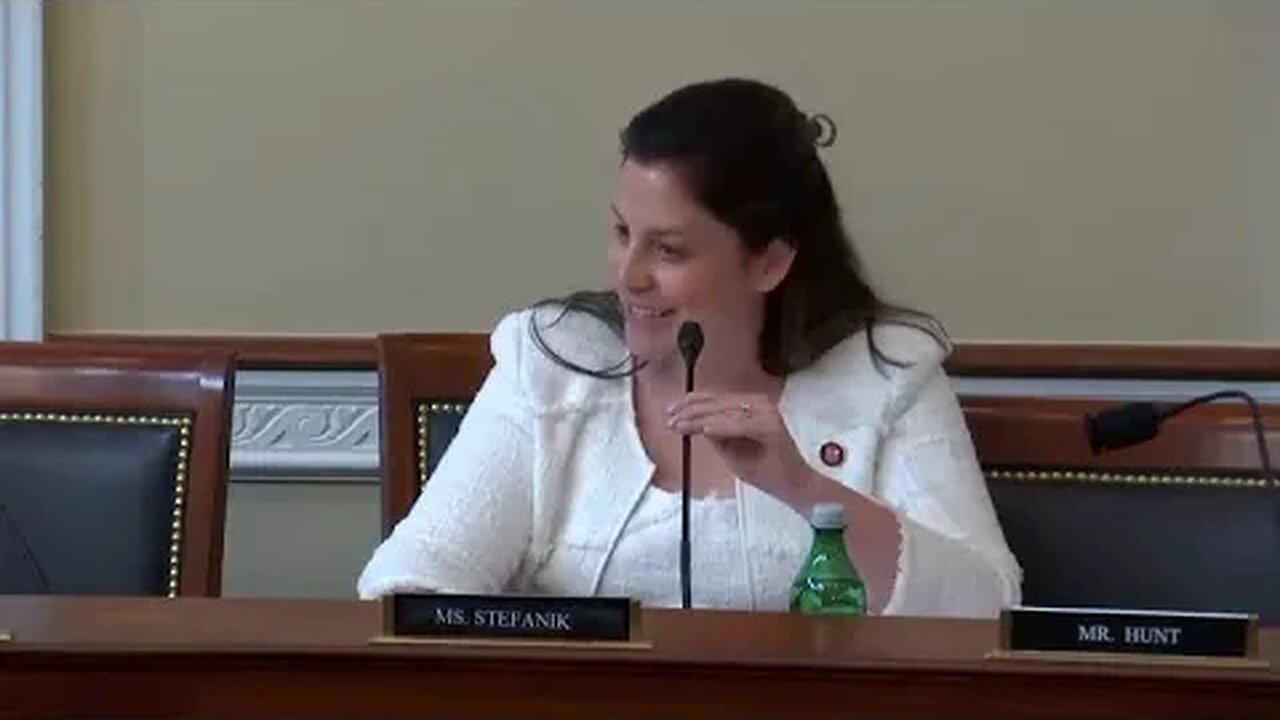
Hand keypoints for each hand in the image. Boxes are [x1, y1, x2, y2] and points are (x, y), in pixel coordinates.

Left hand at [667, 391, 815, 505]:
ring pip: (725, 411)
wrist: (795, 487)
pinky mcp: (771, 428)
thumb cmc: (767, 470)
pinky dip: (722, 427)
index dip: (691, 404)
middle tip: (669, 419)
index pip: (715, 399)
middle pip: (717, 402)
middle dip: (689, 410)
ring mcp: (767, 414)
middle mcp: (759, 405)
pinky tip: (705, 430)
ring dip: (699, 418)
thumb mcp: (732, 451)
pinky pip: (740, 425)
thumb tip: (694, 424)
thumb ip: (716, 435)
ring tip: (680, 425)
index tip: (670, 413)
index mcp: (751, 406)